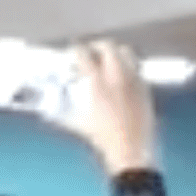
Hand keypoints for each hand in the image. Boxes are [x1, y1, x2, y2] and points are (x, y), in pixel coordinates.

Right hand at [62, 41, 157, 176]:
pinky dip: (128, 65)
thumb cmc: (103, 138)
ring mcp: (133, 80)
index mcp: (97, 83)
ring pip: (126, 52)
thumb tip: (49, 109)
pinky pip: (137, 67)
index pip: (84, 54)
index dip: (76, 49)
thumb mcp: (78, 123)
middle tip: (91, 51)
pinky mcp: (145, 87)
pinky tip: (123, 74)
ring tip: (109, 58)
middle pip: (108, 46)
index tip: (73, 51)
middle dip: (97, 46)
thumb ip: (64, 111)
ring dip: (115, 52)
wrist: (131, 150)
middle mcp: (116, 76)